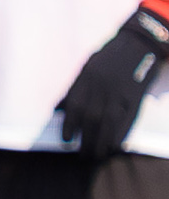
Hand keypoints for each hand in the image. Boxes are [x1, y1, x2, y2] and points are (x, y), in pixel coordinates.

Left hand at [58, 7, 168, 159]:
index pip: (74, 105)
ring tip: (95, 155)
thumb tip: (59, 108)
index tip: (66, 139)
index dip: (69, 124)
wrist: (138, 43)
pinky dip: (120, 134)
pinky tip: (115, 146)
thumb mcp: (88, 66)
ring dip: (101, 141)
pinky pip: (127, 119)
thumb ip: (75, 87)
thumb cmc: (110, 56)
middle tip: (82, 155)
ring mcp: (119, 91)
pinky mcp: (136, 96)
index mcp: (86, 76)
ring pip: (108, 121)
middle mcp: (101, 84)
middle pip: (90, 117)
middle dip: (85, 138)